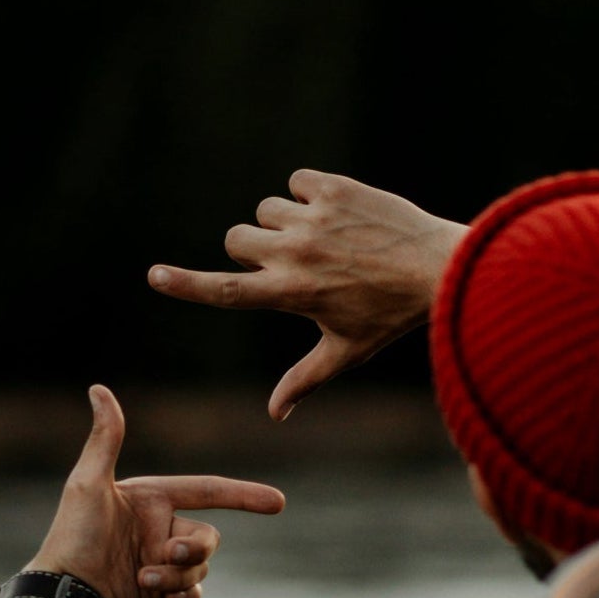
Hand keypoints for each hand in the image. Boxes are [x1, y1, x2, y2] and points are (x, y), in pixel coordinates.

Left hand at [19, 385, 285, 597]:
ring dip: (178, 574)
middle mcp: (159, 527)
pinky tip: (159, 595)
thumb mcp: (88, 483)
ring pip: (201, 565)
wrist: (62, 595)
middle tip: (168, 552)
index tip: (278, 503)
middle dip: (195, 546)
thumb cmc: (72, 536)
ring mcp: (161, 560)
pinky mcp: (159, 592)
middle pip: (209, 535)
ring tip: (144, 578)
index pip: (208, 491)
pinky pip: (193, 592)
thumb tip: (98, 388)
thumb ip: (105, 438)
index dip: (244, 495)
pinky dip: (182, 594)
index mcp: (151, 499)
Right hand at [147, 169, 465, 420]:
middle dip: (254, 248)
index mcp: (290, 293)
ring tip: (324, 238)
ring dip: (282, 220)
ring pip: (266, 208)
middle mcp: (295, 253)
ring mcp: (313, 218)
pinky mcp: (333, 188)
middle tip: (291, 260)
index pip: (225, 290)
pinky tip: (340, 213)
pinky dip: (309, 193)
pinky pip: (296, 182)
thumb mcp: (346, 352)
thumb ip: (304, 380)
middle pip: (237, 239)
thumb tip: (275, 415)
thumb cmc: (391, 317)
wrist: (443, 267)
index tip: (154, 275)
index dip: (185, 284)